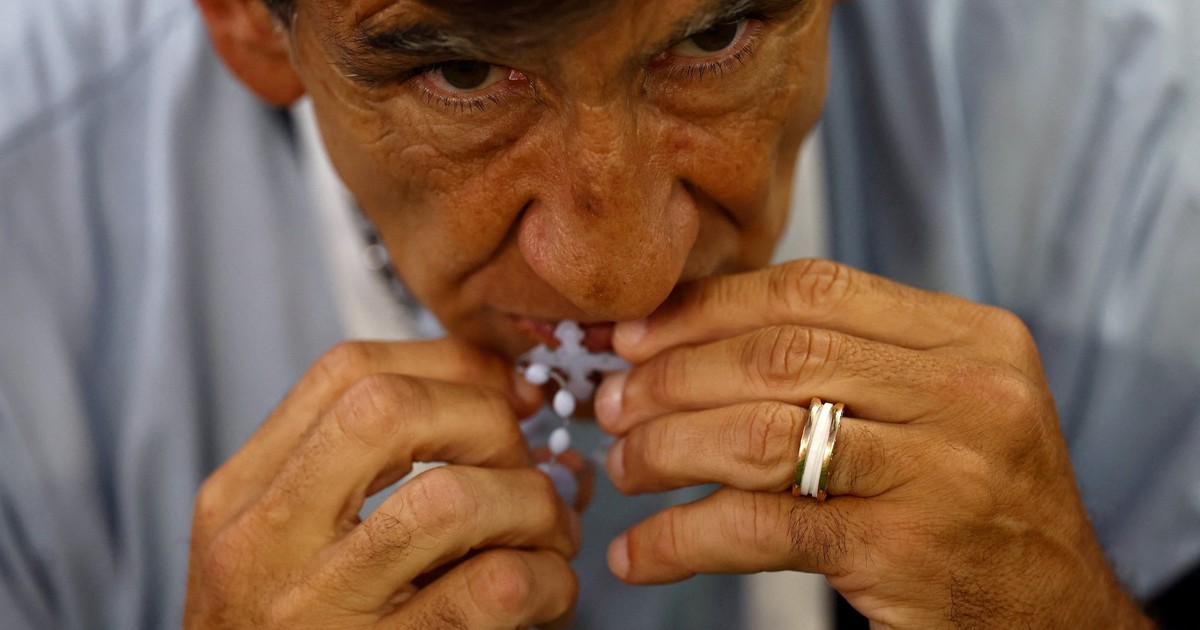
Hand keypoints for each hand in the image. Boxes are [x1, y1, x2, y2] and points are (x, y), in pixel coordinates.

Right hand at [185, 339, 580, 628]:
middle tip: (523, 464)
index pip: (346, 372)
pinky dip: (548, 577)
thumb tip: (516, 405)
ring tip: (548, 534)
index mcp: (244, 496)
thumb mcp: (289, 546)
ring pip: (451, 500)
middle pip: (389, 410)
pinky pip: (494, 588)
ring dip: (532, 504)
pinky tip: (547, 592)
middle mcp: (264, 543)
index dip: (450, 365)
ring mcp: (318, 611)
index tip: (507, 392)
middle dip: (487, 420)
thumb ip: (369, 474)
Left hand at [596, 260, 1149, 627]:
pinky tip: (641, 554)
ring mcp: (942, 471)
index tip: (637, 336)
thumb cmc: (974, 505)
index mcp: (972, 339)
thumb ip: (849, 358)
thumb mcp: (941, 407)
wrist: (1056, 619)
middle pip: (779, 355)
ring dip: (667, 449)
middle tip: (612, 405)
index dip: (708, 307)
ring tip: (622, 468)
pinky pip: (762, 528)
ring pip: (761, 433)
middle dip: (673, 377)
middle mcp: (968, 394)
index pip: (815, 290)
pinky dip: (683, 539)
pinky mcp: (905, 550)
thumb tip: (691, 331)